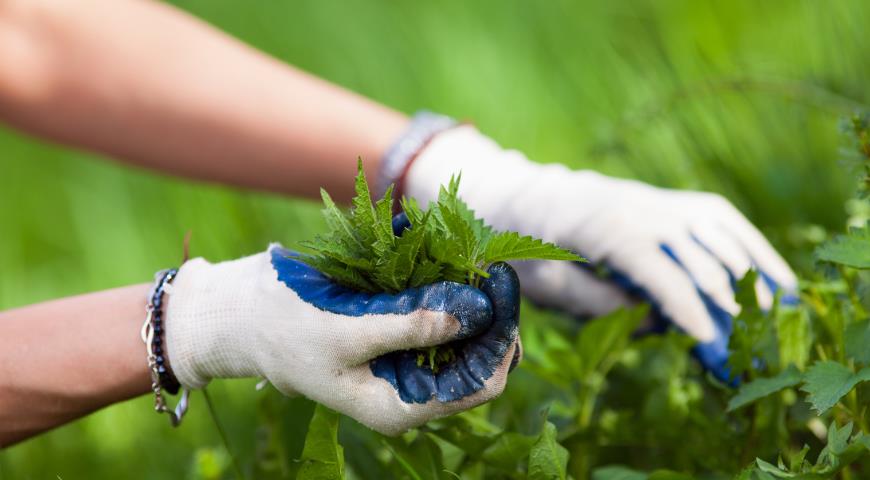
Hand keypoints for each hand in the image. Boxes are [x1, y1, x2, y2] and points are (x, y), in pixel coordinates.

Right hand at [165, 244, 520, 434]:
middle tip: (492, 265)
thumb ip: (411, 326)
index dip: (499, 340)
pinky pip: (434, 310)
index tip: (501, 289)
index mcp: (401, 405)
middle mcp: (409, 387)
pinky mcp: (394, 330)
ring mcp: (403, 358)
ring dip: (470, 295)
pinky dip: (443, 284)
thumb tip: (473, 314)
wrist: (238, 314)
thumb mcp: (348, 332)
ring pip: (461, 331)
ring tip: (472, 256)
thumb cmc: (284, 330)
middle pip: (477, 356)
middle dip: (488, 314)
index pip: (479, 384)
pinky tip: (444, 255)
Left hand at [404, 125, 796, 381]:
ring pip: (721, 233)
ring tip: (774, 315)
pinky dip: (752, 246)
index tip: (708, 339)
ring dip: (750, 274)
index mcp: (603, 228)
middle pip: (698, 253)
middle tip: (746, 344)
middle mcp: (640, 207)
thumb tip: (655, 319)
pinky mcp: (671, 202)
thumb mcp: (545, 283)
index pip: (658, 269)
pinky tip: (774, 276)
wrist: (527, 196)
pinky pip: (721, 220)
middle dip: (725, 301)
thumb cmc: (527, 244)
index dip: (685, 306)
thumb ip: (597, 303)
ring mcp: (660, 200)